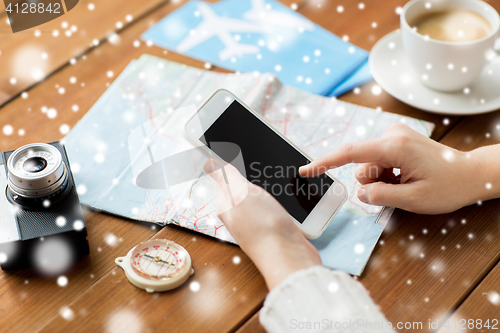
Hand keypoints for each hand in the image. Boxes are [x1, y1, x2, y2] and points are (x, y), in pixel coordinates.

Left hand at [204, 159, 320, 289]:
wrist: (289, 257)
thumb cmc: (264, 227)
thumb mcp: (241, 193)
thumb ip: (227, 177)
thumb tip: (208, 162)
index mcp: (227, 204)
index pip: (223, 178)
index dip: (229, 164)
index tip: (233, 152)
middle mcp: (239, 214)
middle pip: (242, 187)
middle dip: (250, 175)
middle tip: (260, 164)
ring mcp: (256, 222)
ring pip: (258, 197)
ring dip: (266, 187)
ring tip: (274, 179)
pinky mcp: (273, 227)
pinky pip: (272, 207)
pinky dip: (278, 199)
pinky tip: (285, 196)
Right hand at [299, 123, 489, 214]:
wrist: (470, 174)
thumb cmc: (448, 186)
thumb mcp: (413, 200)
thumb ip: (381, 196)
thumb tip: (361, 193)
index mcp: (395, 147)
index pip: (351, 153)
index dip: (325, 162)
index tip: (306, 169)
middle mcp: (392, 135)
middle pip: (361, 164)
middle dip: (372, 182)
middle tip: (398, 189)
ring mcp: (394, 135)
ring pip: (369, 164)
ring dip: (380, 179)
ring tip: (404, 182)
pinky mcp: (396, 140)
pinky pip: (377, 160)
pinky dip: (385, 173)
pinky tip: (404, 176)